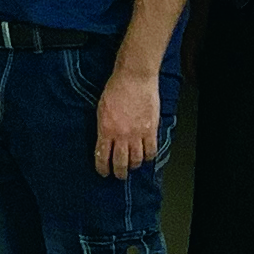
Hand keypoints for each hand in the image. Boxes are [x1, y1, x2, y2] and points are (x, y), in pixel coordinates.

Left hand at [93, 62, 165, 179]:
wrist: (134, 78)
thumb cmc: (116, 89)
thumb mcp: (101, 109)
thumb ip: (103, 128)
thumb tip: (104, 141)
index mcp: (105, 130)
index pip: (102, 157)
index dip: (102, 168)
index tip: (103, 172)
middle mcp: (121, 136)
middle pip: (120, 163)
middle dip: (118, 173)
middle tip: (119, 175)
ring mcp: (137, 134)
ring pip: (136, 160)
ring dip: (133, 166)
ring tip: (132, 166)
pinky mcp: (151, 130)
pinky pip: (151, 151)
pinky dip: (149, 157)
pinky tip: (146, 156)